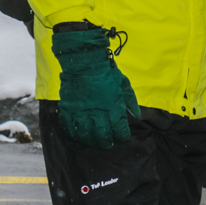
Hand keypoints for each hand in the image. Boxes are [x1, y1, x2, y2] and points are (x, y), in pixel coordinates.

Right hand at [51, 25, 138, 147]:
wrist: (84, 60)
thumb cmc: (106, 71)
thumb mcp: (123, 83)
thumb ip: (130, 100)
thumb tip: (137, 116)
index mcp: (113, 106)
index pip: (119, 129)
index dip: (122, 137)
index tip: (122, 138)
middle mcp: (97, 111)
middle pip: (102, 135)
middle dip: (107, 143)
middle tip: (108, 144)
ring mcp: (81, 111)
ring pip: (85, 135)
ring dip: (90, 141)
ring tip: (93, 143)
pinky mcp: (68, 108)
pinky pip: (68, 126)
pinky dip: (72, 134)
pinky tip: (77, 136)